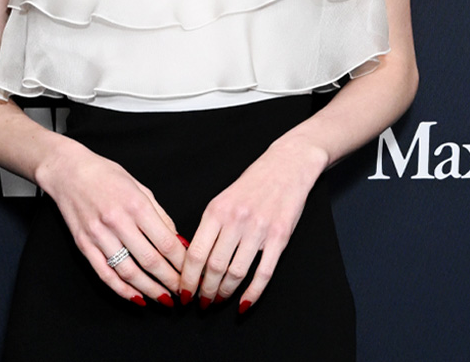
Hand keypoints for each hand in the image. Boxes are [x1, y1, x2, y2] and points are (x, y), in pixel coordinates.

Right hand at [42, 137, 185, 306]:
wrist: (69, 171)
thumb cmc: (106, 175)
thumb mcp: (139, 187)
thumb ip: (159, 214)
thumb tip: (178, 240)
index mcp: (136, 204)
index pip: (165, 241)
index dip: (181, 261)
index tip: (191, 271)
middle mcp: (118, 220)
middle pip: (150, 260)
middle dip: (170, 280)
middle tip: (182, 291)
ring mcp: (99, 234)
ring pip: (128, 271)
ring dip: (149, 289)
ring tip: (163, 298)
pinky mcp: (84, 244)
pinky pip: (105, 274)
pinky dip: (122, 290)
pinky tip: (136, 297)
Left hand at [180, 138, 326, 310]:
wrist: (286, 166)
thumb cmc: (252, 184)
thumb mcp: (223, 199)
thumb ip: (210, 227)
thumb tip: (194, 261)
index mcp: (217, 210)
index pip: (196, 252)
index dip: (187, 278)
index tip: (184, 291)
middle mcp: (236, 219)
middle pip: (214, 267)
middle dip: (205, 291)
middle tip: (202, 302)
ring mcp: (259, 229)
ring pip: (236, 273)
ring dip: (225, 293)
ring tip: (219, 301)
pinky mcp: (280, 238)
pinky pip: (263, 273)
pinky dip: (253, 293)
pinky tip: (244, 303)